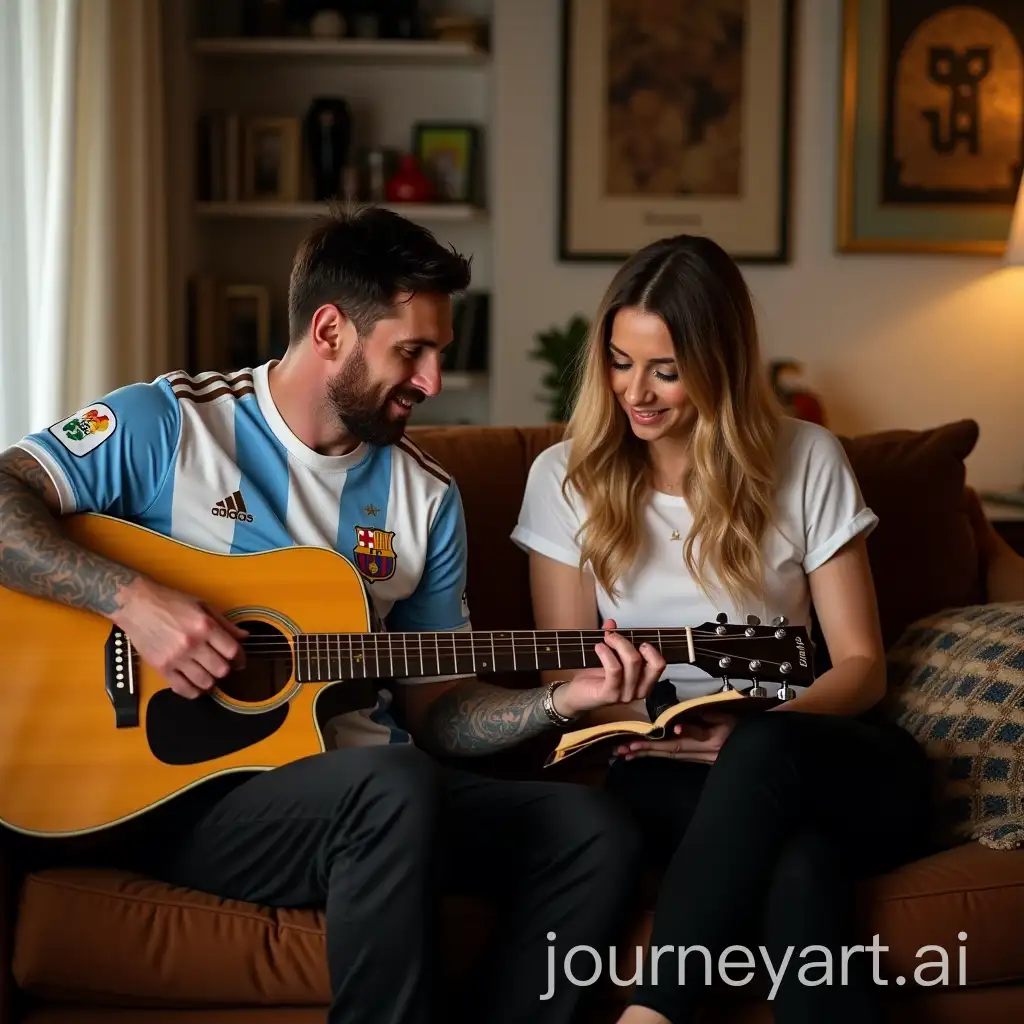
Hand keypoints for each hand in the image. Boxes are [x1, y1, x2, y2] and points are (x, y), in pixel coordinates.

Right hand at [114, 579, 247, 699]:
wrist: (137, 605)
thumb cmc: (170, 602)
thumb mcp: (202, 606)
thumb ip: (225, 623)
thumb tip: (244, 636)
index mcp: (205, 626)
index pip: (232, 651)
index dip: (240, 659)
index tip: (239, 661)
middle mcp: (192, 643)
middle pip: (221, 670)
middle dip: (226, 670)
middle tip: (222, 666)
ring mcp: (176, 657)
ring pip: (205, 682)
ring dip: (211, 681)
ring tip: (208, 675)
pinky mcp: (162, 668)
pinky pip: (183, 689)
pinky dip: (193, 691)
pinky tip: (195, 685)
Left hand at [554, 619, 665, 716]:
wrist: (576, 696)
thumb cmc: (595, 677)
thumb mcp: (609, 656)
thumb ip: (613, 640)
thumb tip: (611, 623)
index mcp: (644, 682)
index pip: (659, 664)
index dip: (650, 648)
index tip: (634, 638)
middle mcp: (639, 691)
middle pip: (649, 661)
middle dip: (631, 642)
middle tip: (613, 636)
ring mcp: (626, 695)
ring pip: (633, 662)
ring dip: (618, 644)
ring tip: (605, 639)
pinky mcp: (610, 695)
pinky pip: (615, 669)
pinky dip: (607, 654)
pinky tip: (599, 647)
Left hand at [615, 711, 737, 762]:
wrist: (754, 745)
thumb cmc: (739, 726)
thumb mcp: (724, 718)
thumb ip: (702, 719)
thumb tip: (676, 725)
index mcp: (706, 741)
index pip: (679, 740)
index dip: (656, 741)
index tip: (638, 740)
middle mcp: (699, 752)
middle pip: (668, 751)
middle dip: (644, 750)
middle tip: (622, 750)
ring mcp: (698, 757)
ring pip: (668, 756)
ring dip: (647, 754)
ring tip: (626, 754)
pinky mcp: (697, 758)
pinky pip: (674, 756)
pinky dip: (658, 754)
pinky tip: (645, 753)